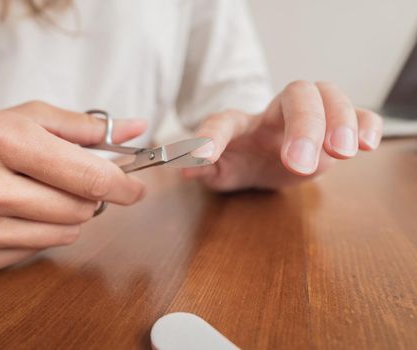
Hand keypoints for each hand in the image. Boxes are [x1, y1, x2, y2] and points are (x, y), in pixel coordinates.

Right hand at [0, 101, 145, 275]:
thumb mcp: (25, 117)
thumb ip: (84, 126)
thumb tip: (136, 129)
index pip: (86, 176)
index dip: (121, 185)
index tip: (136, 189)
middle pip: (79, 209)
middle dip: (87, 196)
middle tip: (69, 182)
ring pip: (63, 235)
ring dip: (64, 216)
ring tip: (36, 195)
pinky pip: (35, 253)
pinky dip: (37, 234)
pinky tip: (12, 214)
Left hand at [182, 81, 382, 189]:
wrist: (260, 162)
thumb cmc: (237, 162)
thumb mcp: (217, 171)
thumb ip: (204, 169)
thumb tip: (186, 168)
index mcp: (239, 124)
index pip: (223, 121)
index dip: (209, 138)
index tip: (203, 160)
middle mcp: (275, 112)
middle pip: (296, 94)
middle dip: (302, 125)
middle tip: (300, 164)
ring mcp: (307, 116)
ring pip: (329, 94)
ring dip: (339, 120)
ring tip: (343, 152)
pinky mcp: (333, 129)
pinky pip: (358, 113)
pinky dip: (366, 123)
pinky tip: (367, 145)